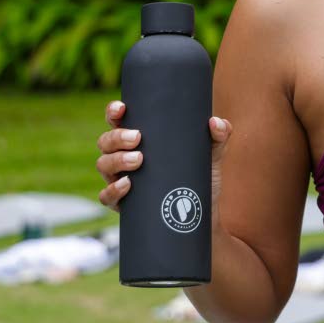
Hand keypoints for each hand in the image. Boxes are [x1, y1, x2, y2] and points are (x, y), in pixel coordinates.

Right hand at [95, 100, 232, 211]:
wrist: (202, 214)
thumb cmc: (200, 176)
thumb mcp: (211, 154)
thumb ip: (219, 135)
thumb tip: (216, 122)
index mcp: (140, 139)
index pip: (118, 121)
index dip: (113, 112)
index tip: (121, 108)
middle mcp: (124, 156)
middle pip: (106, 141)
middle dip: (117, 137)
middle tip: (138, 138)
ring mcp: (121, 179)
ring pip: (103, 165)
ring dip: (116, 160)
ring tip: (138, 160)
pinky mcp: (124, 203)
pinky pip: (106, 196)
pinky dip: (113, 189)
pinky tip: (127, 184)